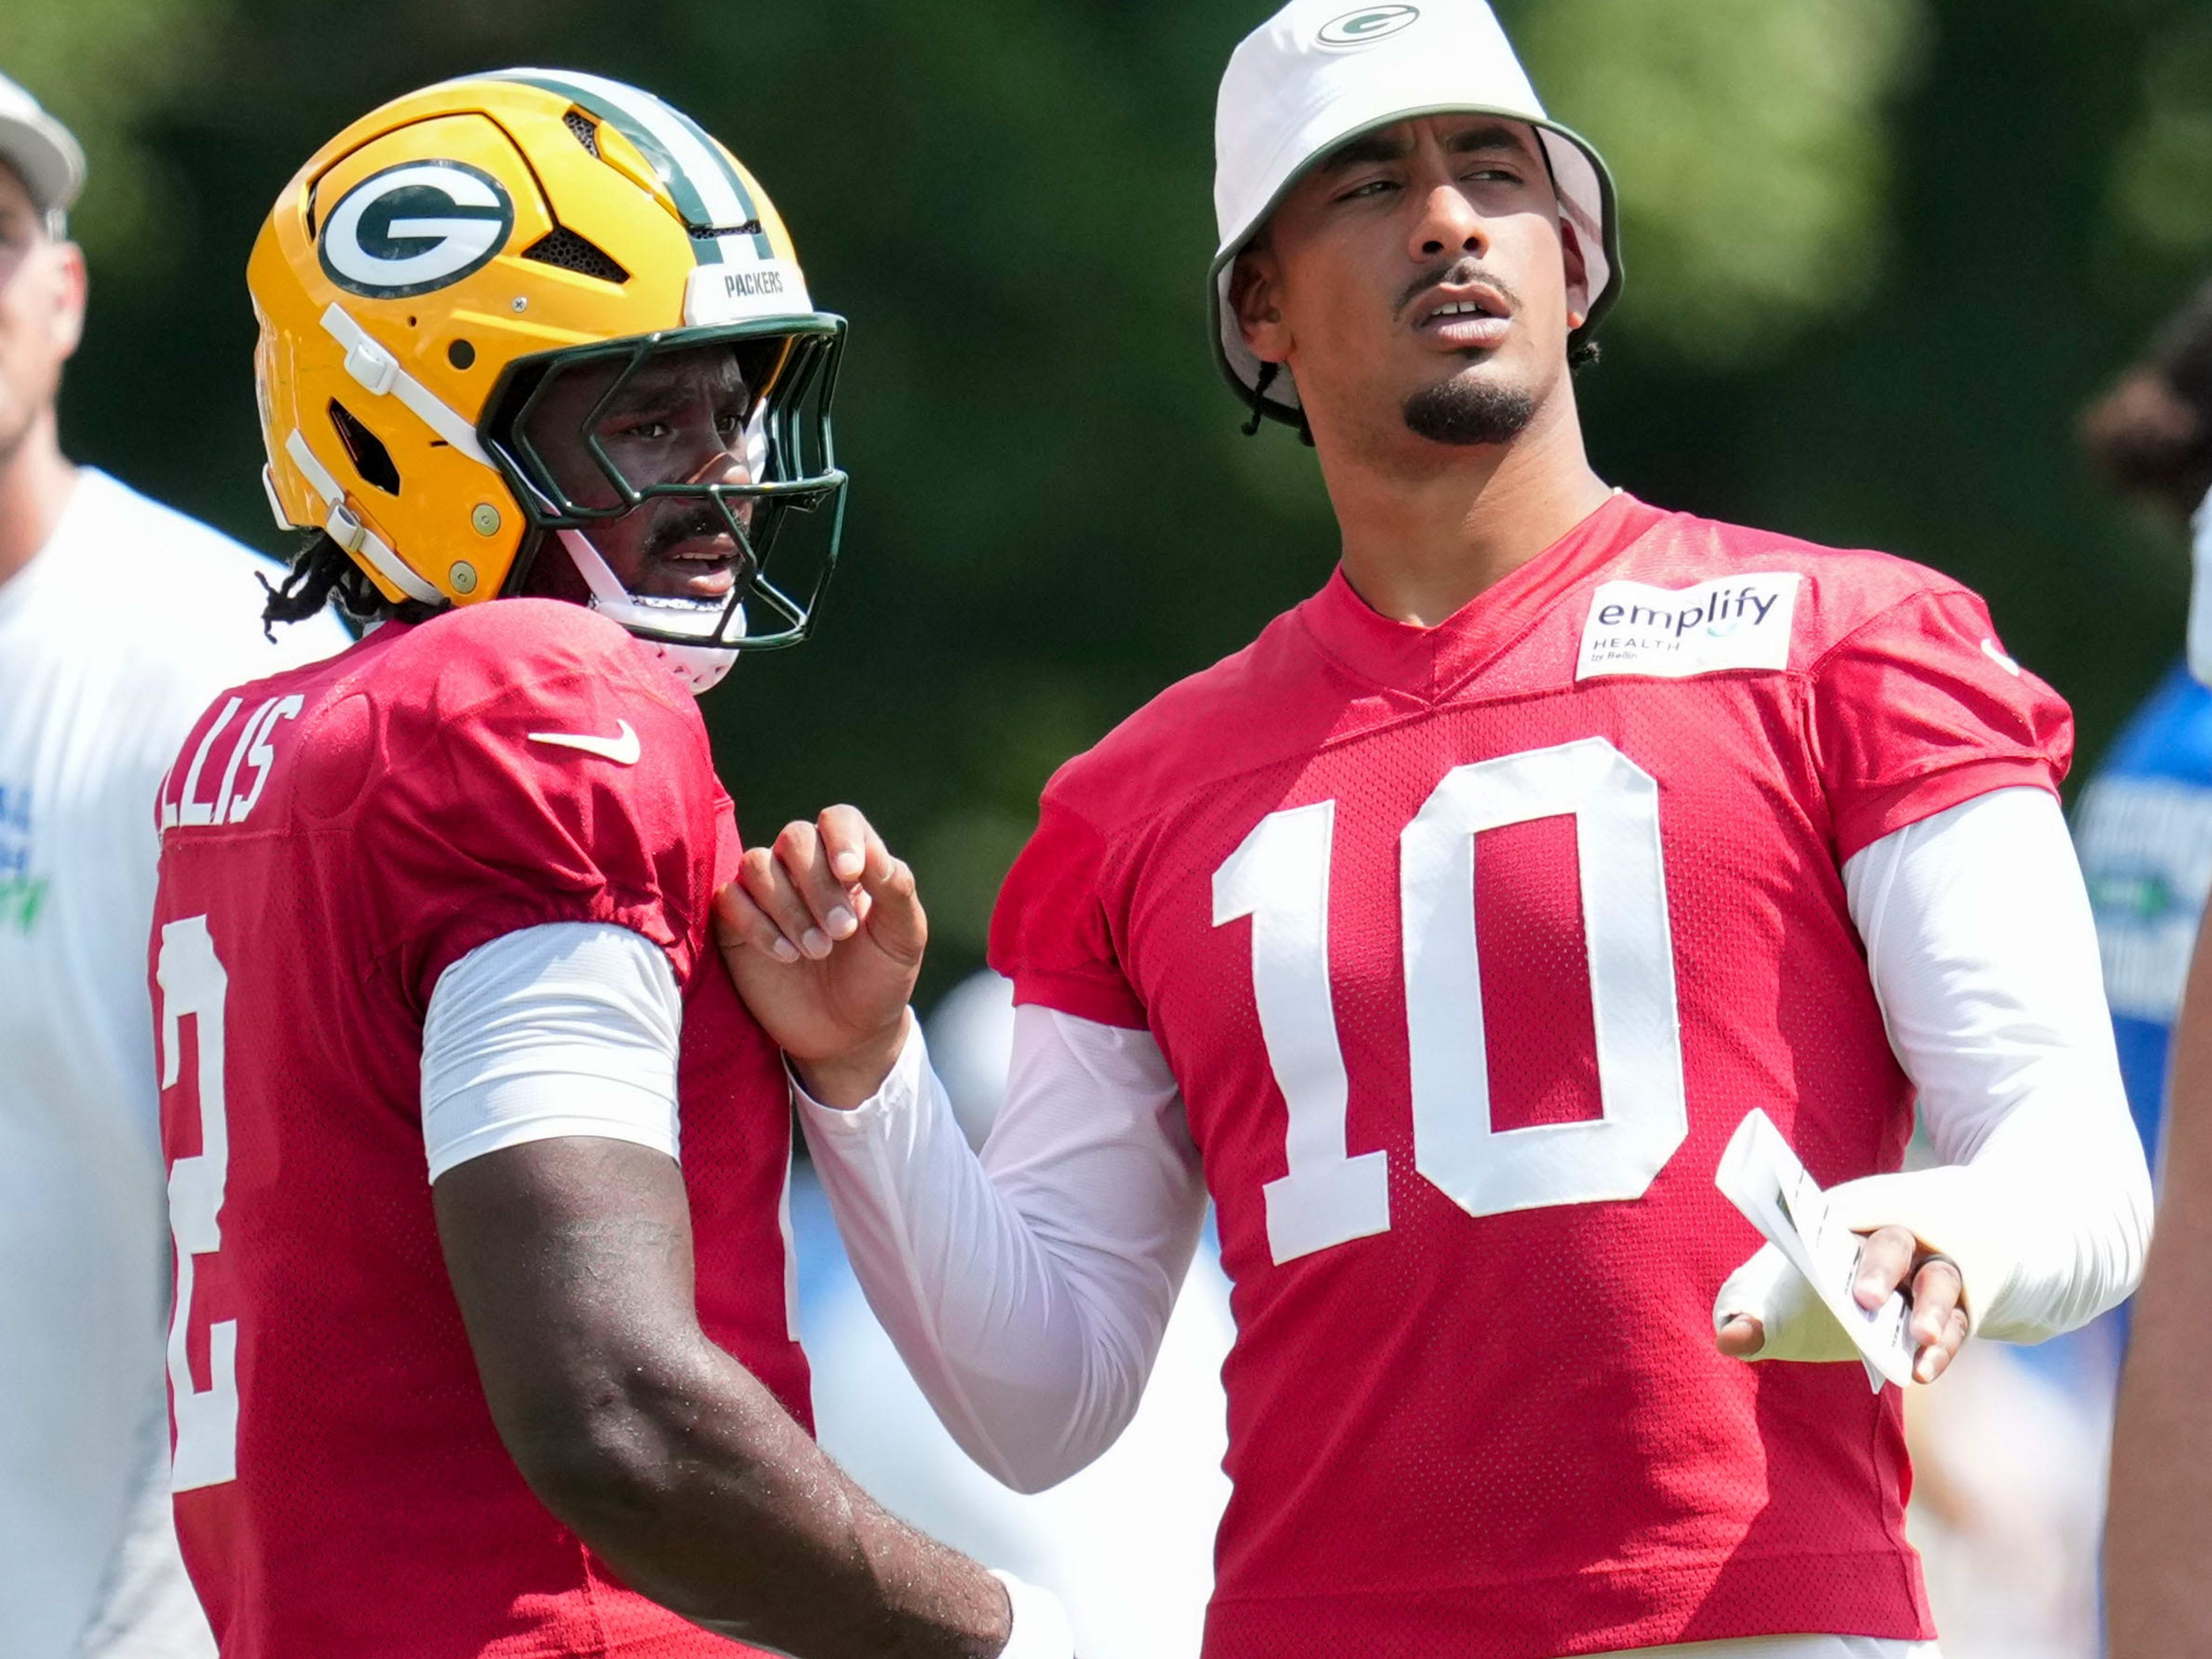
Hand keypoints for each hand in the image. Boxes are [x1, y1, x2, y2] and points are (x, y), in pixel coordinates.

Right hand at [712, 805, 924, 1106]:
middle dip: (818, 884)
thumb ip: (895, 889)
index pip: (839, 819)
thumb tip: (873, 853)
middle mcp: (805, 867)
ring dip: (788, 907)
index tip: (852, 874)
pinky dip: (757, 924)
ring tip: (816, 950)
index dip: (842, 838)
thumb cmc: (879, 977)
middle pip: (796, 838)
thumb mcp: (902, 936)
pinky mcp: (736, 923)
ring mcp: (767, 892)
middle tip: (841, 932)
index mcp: (849, 860)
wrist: (847, 1034)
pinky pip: (729, 898)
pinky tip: (787, 956)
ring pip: (757, 863)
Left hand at [1714, 1228, 1968, 1382]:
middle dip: (1877, 1268)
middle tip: (1864, 1299)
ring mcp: (1935, 1266)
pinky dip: (1944, 1347)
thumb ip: (1766, 1308)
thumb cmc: (1850, 1263)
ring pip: (1937, 1279)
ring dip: (1930, 1310)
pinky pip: (1959, 1322)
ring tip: (1921, 1339)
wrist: (1950, 1228)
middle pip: (1891, 1243)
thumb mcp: (1808, 1273)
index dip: (1815, 1225)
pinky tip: (1923, 1371)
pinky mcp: (1962, 1302)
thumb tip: (1729, 1339)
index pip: (1833, 1216)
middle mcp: (1898, 1233)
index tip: (1804, 1243)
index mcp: (1852, 1215)